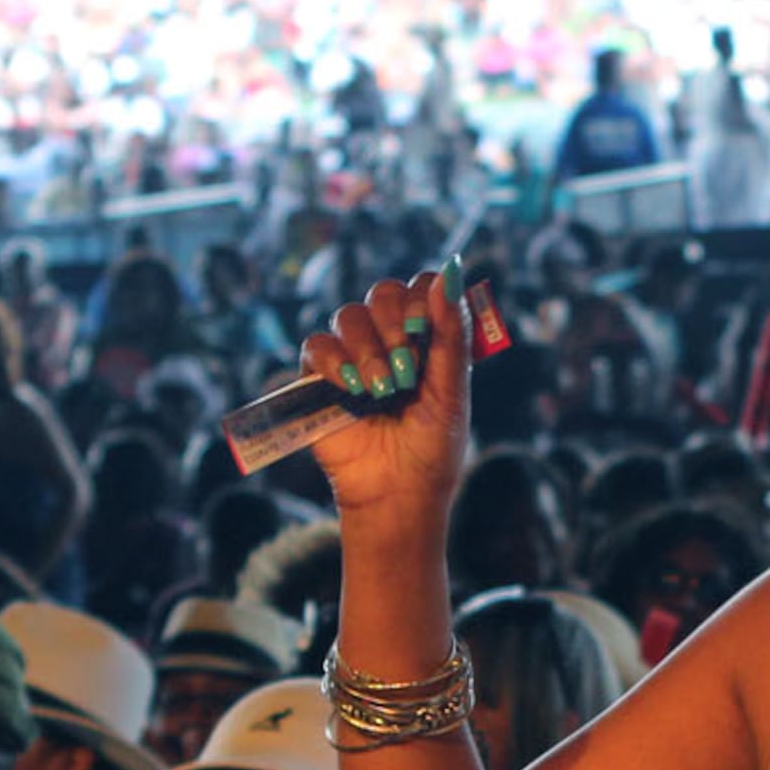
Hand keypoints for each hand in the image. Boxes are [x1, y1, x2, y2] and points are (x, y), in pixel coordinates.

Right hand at [294, 268, 472, 530]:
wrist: (397, 494)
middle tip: (405, 364)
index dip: (422, 297)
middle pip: (383, 292)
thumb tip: (449, 275)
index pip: (421, 288)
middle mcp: (389, 342)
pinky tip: (352, 389)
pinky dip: (334, 362)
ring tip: (381, 390)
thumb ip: (452, 337)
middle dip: (395, 322)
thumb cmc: (432, 450)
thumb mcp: (452, 394)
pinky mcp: (320, 379)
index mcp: (427, 343)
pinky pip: (316, 346)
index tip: (425, 328)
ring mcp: (353, 358)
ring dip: (368, 349)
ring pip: (348, 315)